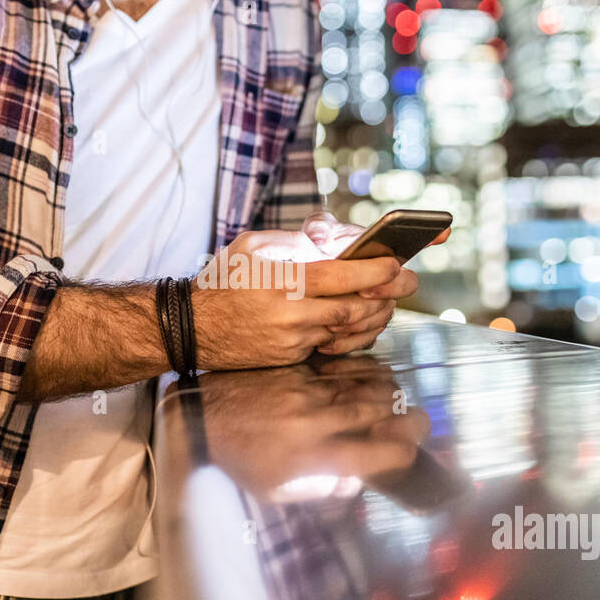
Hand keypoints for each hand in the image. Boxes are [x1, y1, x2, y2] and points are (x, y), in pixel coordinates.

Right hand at [193, 229, 409, 368]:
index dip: (376, 271)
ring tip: (387, 299)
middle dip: (388, 295)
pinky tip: (359, 319)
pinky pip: (331, 344)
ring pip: (348, 328)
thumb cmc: (223, 281)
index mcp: (283, 281)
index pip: (342, 276)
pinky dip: (349, 332)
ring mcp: (292, 339)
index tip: (397, 264)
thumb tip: (337, 242)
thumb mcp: (252, 246)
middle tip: (407, 283)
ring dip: (373, 314)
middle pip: (355, 307)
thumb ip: (296, 242)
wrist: (192, 327)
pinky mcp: (291, 357)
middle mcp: (291, 313)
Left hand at [194, 358, 430, 500]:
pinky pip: (345, 367)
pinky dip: (367, 372)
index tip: (408, 455)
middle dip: (407, 419)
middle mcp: (316, 421)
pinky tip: (375, 379)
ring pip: (366, 386)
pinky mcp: (301, 370)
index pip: (375, 455)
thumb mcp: (275, 490)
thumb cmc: (241, 459)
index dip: (401, 455)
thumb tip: (355, 483)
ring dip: (390, 395)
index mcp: (311, 457)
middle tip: (418, 423)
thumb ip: (319, 489)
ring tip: (398, 403)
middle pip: (380, 414)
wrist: (202, 415)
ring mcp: (309, 390)